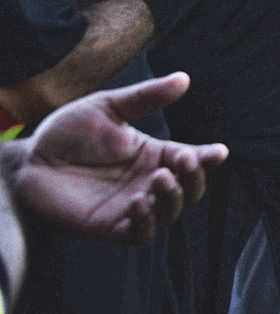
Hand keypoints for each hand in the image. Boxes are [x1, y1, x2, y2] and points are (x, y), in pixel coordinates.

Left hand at [13, 74, 226, 243]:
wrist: (28, 159)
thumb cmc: (67, 132)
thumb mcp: (107, 107)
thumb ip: (145, 97)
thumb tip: (184, 79)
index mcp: (154, 155)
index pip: (192, 160)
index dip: (208, 159)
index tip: (218, 152)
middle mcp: (148, 182)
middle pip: (190, 191)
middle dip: (194, 179)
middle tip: (182, 162)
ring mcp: (131, 207)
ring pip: (170, 213)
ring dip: (173, 199)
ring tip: (159, 179)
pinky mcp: (109, 227)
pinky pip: (140, 234)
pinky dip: (147, 223)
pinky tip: (140, 203)